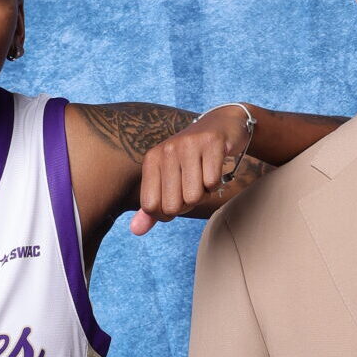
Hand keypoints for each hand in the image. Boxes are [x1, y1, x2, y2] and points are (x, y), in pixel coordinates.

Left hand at [128, 104, 250, 234]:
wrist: (221, 125)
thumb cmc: (192, 158)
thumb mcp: (168, 179)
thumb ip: (152, 207)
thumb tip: (135, 231)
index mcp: (152, 159)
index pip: (151, 207)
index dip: (167, 212)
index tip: (176, 198)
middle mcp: (167, 150)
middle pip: (173, 206)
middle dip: (188, 204)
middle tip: (193, 185)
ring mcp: (189, 145)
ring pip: (194, 196)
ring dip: (204, 193)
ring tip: (204, 175)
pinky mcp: (212, 143)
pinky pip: (212, 182)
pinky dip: (217, 182)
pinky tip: (215, 167)